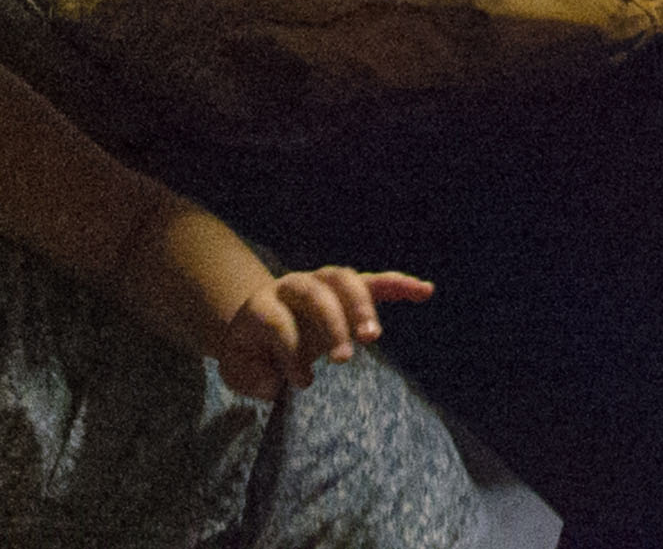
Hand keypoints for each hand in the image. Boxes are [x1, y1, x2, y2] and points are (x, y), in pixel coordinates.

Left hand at [205, 262, 428, 398]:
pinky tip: (425, 291)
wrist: (257, 325)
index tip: (304, 383)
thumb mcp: (237, 368)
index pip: (278, 321)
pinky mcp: (344, 289)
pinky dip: (399, 284)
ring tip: (373, 336)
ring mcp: (319, 283)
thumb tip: (278, 382)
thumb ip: (251, 377)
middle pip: (315, 292)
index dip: (290, 351)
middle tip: (343, 360)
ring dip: (362, 305)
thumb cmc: (250, 353)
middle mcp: (291, 286)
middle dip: (332, 324)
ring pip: (344, 280)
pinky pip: (374, 281)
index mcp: (262, 306)